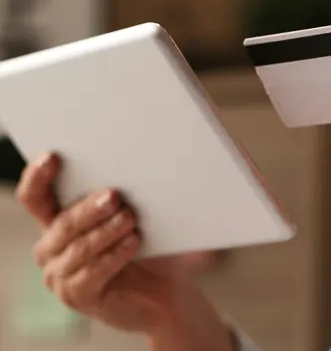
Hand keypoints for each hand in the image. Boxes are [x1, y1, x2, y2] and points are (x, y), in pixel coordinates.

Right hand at [16, 154, 234, 350]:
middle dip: (89, 207)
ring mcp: (61, 274)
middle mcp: (52, 246)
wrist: (170, 287)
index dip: (37, 177)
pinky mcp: (78, 296)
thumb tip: (149, 160)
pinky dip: (113, 256)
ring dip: (105, 232)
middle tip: (115, 196)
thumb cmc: (155, 242)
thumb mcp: (144, 213)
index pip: (36, 196)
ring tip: (130, 219)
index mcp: (60, 218)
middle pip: (63, 222)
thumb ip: (135, 191)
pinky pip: (91, 274)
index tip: (52, 157)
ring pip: (77, 248)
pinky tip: (133, 242)